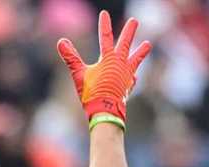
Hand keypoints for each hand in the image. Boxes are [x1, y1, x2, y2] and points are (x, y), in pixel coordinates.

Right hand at [57, 10, 151, 127]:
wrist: (106, 111)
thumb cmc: (92, 93)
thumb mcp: (79, 74)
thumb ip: (71, 57)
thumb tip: (61, 41)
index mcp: (108, 58)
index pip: (106, 36)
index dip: (104, 24)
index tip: (104, 14)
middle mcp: (120, 63)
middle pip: (126, 43)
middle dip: (129, 31)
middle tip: (134, 21)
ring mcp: (126, 74)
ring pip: (135, 59)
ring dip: (141, 51)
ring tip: (148, 44)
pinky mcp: (129, 86)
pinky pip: (132, 78)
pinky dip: (133, 75)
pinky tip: (134, 76)